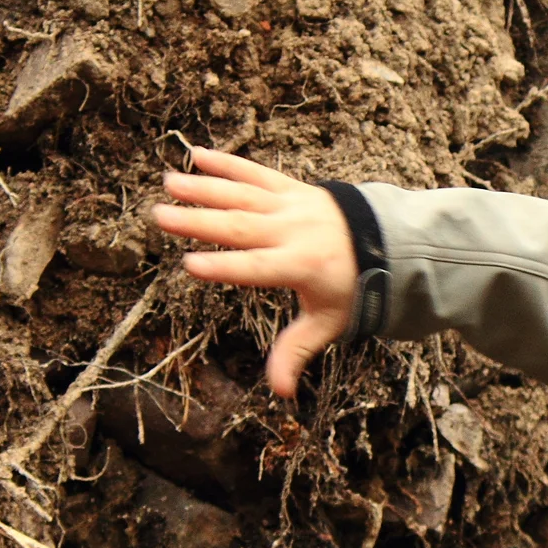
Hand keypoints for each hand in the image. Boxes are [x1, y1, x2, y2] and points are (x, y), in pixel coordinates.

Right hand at [152, 148, 357, 397]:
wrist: (386, 241)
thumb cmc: (352, 287)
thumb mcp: (329, 323)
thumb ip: (298, 352)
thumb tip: (281, 394)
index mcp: (301, 265)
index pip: (257, 268)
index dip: (224, 267)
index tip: (189, 265)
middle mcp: (294, 231)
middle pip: (241, 225)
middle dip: (200, 221)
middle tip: (161, 216)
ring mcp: (292, 205)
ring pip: (243, 193)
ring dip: (205, 186)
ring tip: (170, 181)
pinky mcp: (291, 188)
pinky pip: (257, 172)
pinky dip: (228, 162)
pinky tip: (197, 154)